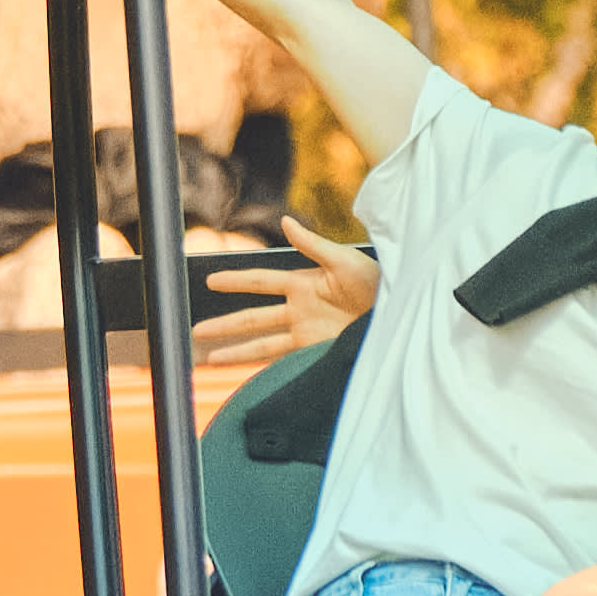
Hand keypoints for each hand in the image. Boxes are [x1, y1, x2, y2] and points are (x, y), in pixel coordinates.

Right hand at [187, 236, 376, 399]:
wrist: (400, 315)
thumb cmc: (378, 281)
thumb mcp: (345, 260)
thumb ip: (313, 244)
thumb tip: (286, 221)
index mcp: (304, 283)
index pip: (260, 281)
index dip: (236, 281)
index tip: (210, 281)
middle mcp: (300, 310)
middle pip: (253, 318)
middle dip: (224, 325)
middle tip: (196, 330)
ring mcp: (307, 333)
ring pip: (261, 343)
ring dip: (235, 351)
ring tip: (209, 359)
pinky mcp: (317, 352)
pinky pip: (283, 361)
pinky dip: (263, 368)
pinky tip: (245, 374)